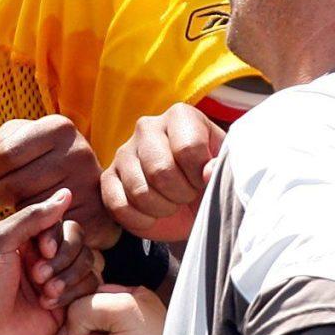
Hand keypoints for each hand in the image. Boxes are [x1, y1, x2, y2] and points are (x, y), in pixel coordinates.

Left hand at [0, 115, 119, 248]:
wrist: (88, 188)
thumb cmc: (41, 160)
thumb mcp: (24, 137)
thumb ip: (4, 143)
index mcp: (59, 128)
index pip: (4, 155)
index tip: (0, 170)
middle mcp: (79, 152)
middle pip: (12, 185)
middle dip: (3, 193)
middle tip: (15, 190)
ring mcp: (88, 185)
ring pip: (26, 210)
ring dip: (19, 211)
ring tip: (29, 200)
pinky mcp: (93, 216)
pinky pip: (46, 231)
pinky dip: (37, 230)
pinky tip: (42, 218)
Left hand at [0, 189, 77, 334]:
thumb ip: (31, 217)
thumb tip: (65, 193)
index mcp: (25, 239)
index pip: (60, 222)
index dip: (57, 235)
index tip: (42, 250)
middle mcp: (43, 257)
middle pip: (79, 241)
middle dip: (64, 258)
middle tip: (38, 277)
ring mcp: (56, 281)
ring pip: (88, 263)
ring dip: (68, 277)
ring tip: (44, 294)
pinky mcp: (66, 306)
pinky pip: (90, 289)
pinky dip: (73, 295)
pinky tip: (48, 306)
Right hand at [102, 104, 222, 244]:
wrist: (192, 204)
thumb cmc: (209, 180)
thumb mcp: (225, 170)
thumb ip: (222, 166)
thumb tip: (207, 172)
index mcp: (180, 115)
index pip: (188, 149)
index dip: (200, 176)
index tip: (204, 180)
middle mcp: (147, 127)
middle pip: (161, 170)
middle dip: (181, 194)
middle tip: (188, 195)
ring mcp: (124, 152)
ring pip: (139, 191)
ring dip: (162, 209)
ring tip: (172, 203)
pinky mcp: (108, 178)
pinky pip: (118, 205)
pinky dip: (140, 219)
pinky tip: (153, 214)